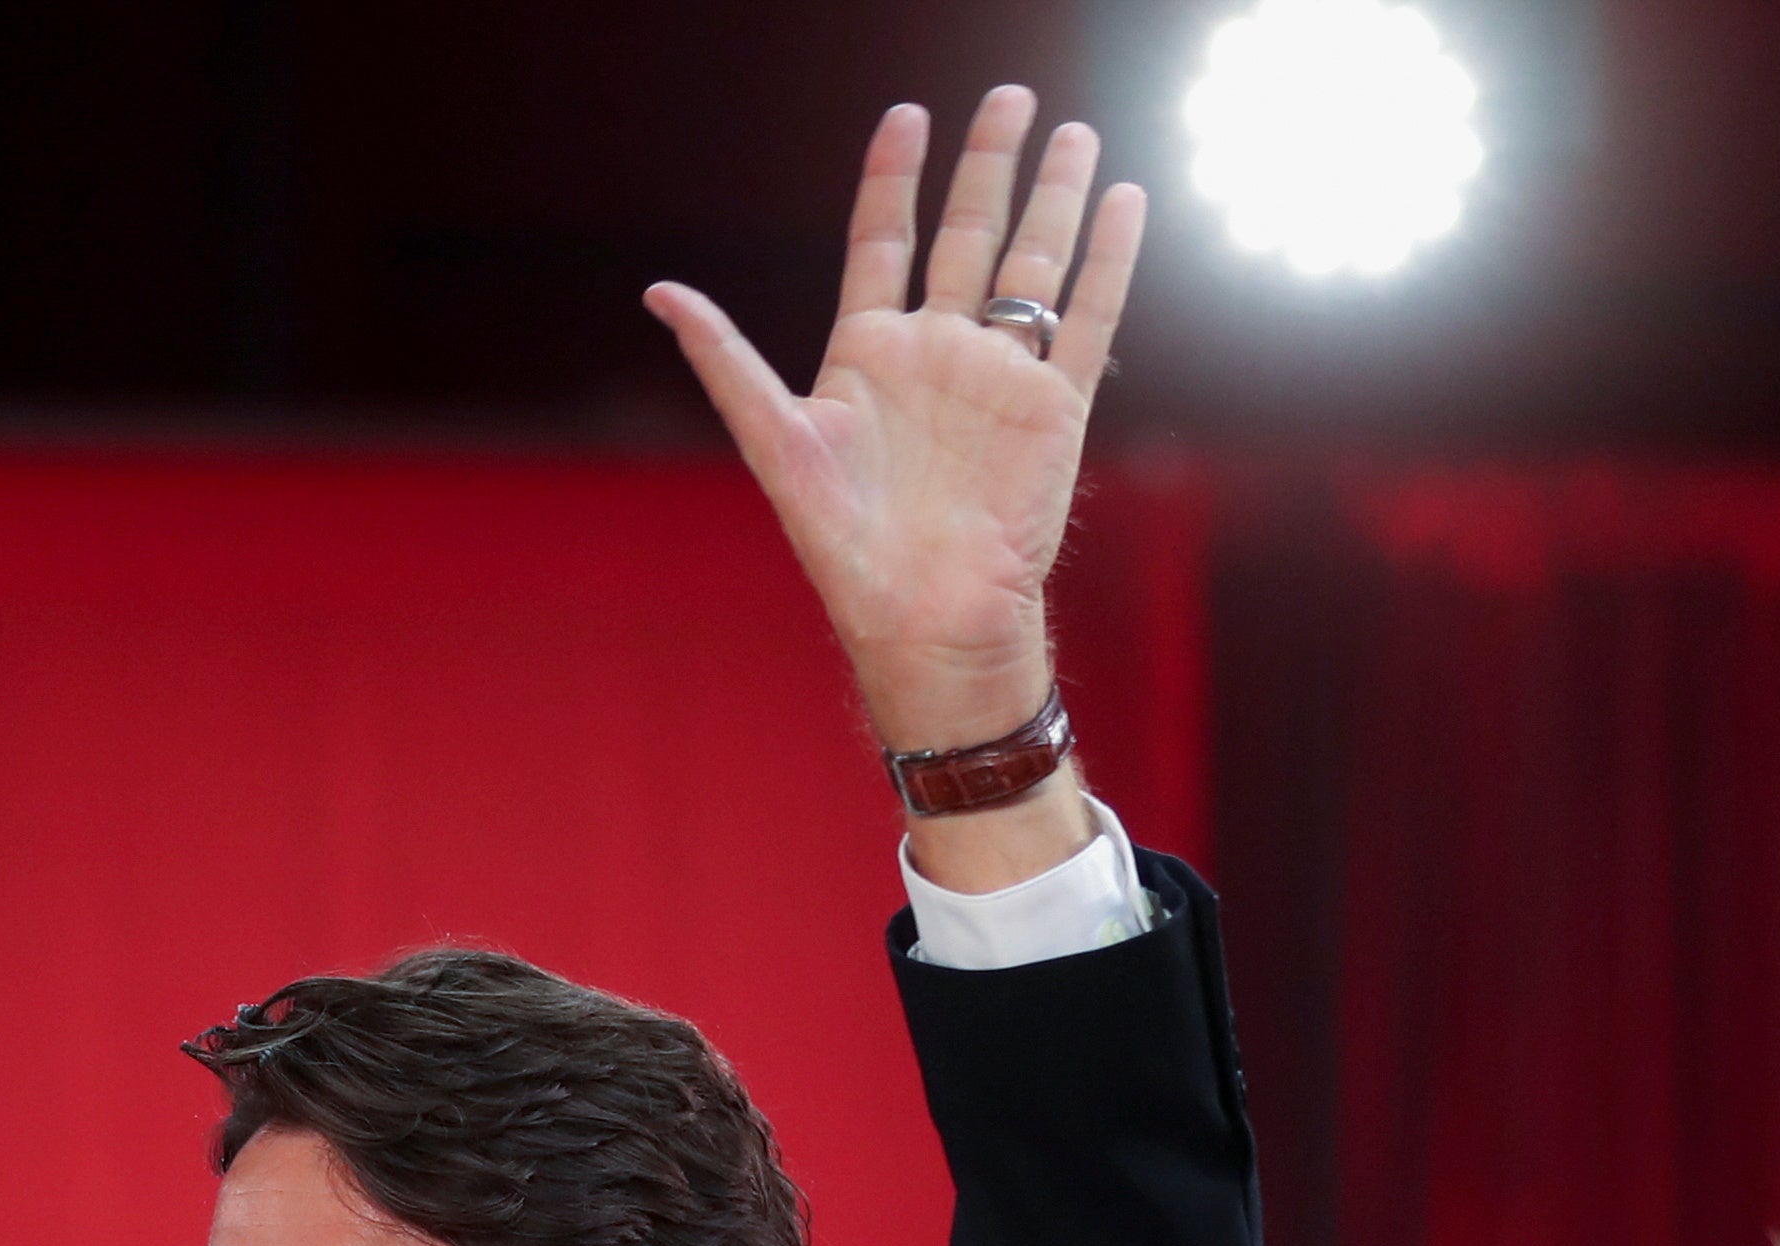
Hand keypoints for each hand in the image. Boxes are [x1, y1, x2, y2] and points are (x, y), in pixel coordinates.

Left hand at [647, 91, 1145, 755]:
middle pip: (968, 234)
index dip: (893, 178)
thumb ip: (726, 359)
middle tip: (1011, 94)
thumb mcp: (775, 439)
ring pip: (1033, 263)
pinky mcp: (1053, 407)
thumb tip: (659, 291)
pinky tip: (1120, 200)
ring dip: (1052, 195)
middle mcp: (937, 353)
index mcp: (868, 354)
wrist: (925, 616)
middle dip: (989, 164)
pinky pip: (1088, 317)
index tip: (907, 114)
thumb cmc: (843, 542)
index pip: (883, 240)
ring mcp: (999, 375)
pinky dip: (1107, 260)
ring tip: (1071, 129)